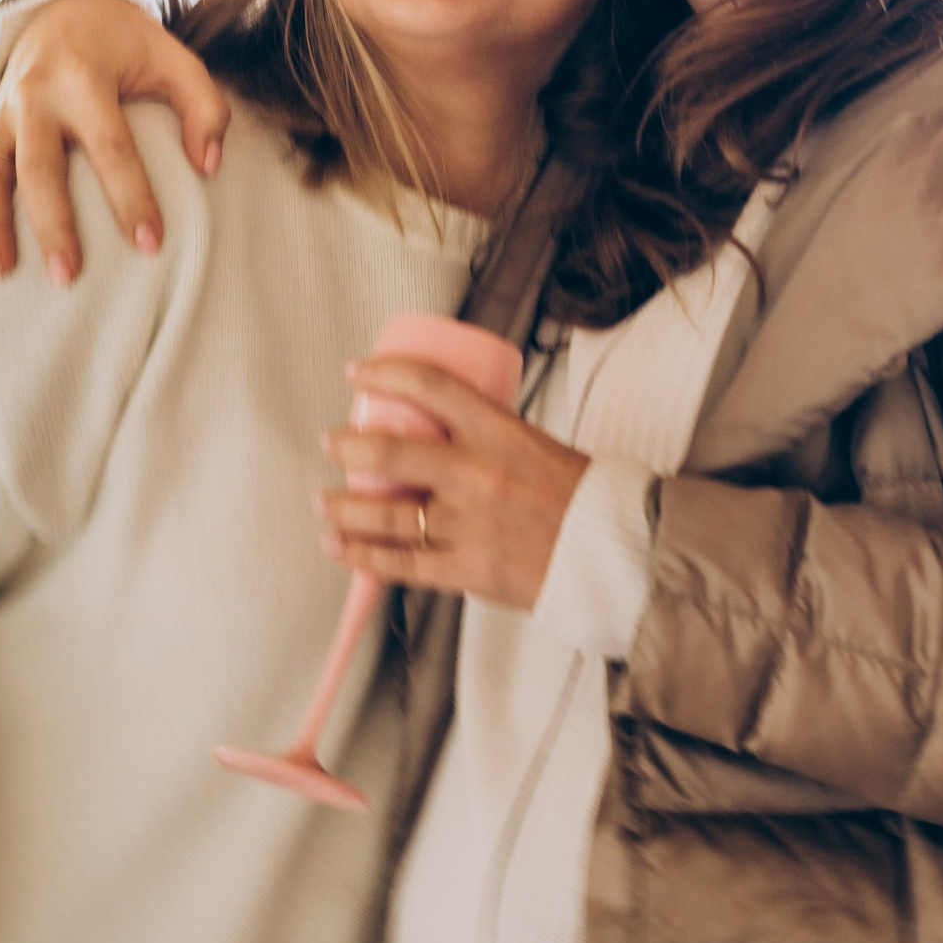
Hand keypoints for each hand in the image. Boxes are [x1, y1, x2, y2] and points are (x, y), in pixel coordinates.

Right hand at [0, 0, 229, 280]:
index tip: (150, 242)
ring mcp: (2, 117)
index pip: (109, 146)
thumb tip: (210, 166)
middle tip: (70, 276)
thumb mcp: (175, 59)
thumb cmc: (130, 47)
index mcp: (82, 78)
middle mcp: (33, 98)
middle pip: (38, 167)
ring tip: (0, 274)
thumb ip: (205, 106)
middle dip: (52, 223)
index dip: (130, 195)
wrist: (66, 11)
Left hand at [316, 356, 590, 610]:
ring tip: (324, 503)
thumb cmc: (580, 498)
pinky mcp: (468, 570)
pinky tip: (338, 547)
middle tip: (330, 442)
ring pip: (385, 513)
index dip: (385, 373)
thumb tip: (436, 432)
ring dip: (343, 507)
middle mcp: (479, 474)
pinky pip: (400, 563)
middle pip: (389, 453)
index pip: (430, 386)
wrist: (618, 553)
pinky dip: (361, 555)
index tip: (358, 372)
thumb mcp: (536, 445)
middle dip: (347, 446)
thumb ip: (486, 439)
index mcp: (500, 432)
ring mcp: (470, 525)